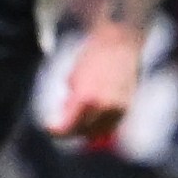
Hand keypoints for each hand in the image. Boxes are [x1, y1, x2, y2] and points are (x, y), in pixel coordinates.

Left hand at [56, 18, 144, 143]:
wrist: (119, 45)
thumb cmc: (93, 58)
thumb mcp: (73, 79)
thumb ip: (69, 102)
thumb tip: (64, 120)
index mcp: (85, 99)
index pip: (68, 127)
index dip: (57, 131)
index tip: (50, 128)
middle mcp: (102, 108)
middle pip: (83, 133)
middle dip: (71, 131)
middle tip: (62, 125)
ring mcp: (117, 110)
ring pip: (99, 132)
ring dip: (87, 130)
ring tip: (78, 117)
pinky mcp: (127, 108)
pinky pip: (111, 126)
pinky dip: (101, 125)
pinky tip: (94, 115)